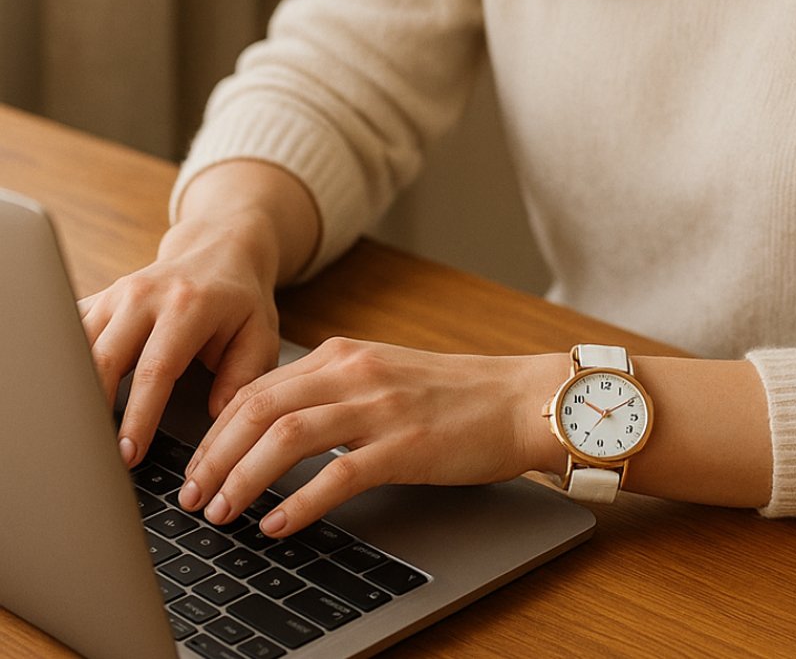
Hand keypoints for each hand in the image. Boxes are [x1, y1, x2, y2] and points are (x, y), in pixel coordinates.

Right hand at [80, 212, 282, 466]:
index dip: (139, 416)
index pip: (155, 369)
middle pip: (103, 359)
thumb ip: (242, 378)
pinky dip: (60, 366)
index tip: (128, 455)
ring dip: (70, 393)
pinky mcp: (98, 299)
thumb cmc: (240, 301)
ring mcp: (115, 294)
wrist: (219, 250)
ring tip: (74, 436)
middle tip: (93, 456)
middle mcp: (145, 295)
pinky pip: (67, 333)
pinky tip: (59, 399)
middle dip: (94, 412)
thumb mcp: (259, 334)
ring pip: (75, 347)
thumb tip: (215, 421)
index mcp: (188, 305)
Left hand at [177, 337, 566, 536]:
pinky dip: (299, 504)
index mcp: (343, 355)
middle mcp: (354, 371)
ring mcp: (380, 407)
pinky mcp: (406, 445)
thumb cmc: (453, 396)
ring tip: (221, 513)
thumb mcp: (381, 377)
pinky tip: (278, 526)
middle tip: (192, 497)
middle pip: (258, 409)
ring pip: (286, 437)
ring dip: (242, 478)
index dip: (214, 431)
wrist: (518, 399)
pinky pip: (338, 475)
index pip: (256, 388)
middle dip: (214, 457)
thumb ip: (330, 391)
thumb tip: (270, 429)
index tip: (193, 467)